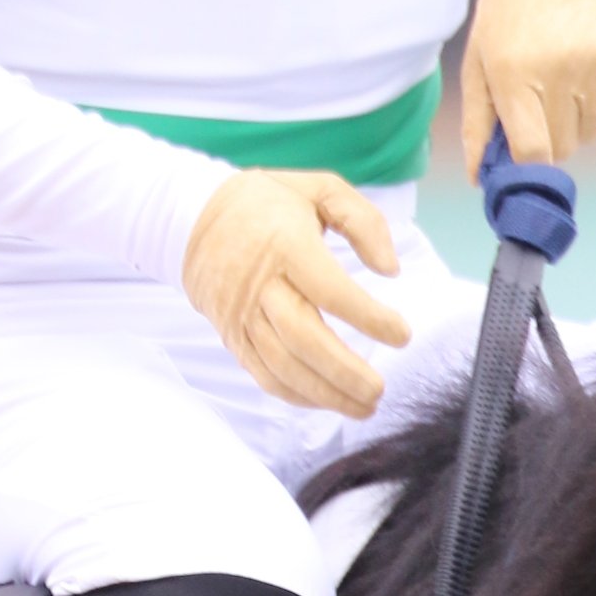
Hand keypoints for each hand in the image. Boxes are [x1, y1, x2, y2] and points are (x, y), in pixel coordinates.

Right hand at [182, 168, 408, 416]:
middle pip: (304, 338)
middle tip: (380, 390)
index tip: (402, 335)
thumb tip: (391, 269)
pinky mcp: (232, 334)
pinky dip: (295, 394)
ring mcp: (243, 314)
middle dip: (345, 372)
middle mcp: (261, 284)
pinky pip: (262, 373)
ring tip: (364, 407)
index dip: (368, 318)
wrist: (193, 217)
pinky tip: (327, 400)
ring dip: (325, 393)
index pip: (331, 290)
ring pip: (283, 364)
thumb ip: (363, 221)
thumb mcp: (319, 189)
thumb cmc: (269, 204)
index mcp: (287, 245)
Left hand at [460, 0, 595, 176]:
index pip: (534, 151)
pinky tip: (593, 75)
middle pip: (564, 147)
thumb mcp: (479, 65)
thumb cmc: (507, 24)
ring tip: (567, 79)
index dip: (531, 164)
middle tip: (542, 97)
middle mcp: (562, 68)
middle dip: (551, 134)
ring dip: (580, 120)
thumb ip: (478, 125)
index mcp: (515, 72)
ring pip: (595, 133)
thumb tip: (478, 180)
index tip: (527, 156)